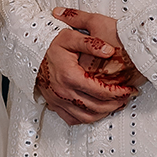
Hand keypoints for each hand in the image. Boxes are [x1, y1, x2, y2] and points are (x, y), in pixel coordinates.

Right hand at [35, 8, 144, 125]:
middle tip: (125, 98)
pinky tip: (95, 112)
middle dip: (115, 104)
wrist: (29, 51)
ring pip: (86, 117)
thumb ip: (91, 42)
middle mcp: (64, 91)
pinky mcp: (54, 104)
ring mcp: (58, 100)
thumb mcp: (70, 36)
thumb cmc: (50, 44)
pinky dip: (86, 119)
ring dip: (104, 114)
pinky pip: (72, 119)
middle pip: (96, 107)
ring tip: (115, 105)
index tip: (127, 89)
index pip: (100, 91)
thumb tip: (109, 50)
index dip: (118, 92)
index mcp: (70, 76)